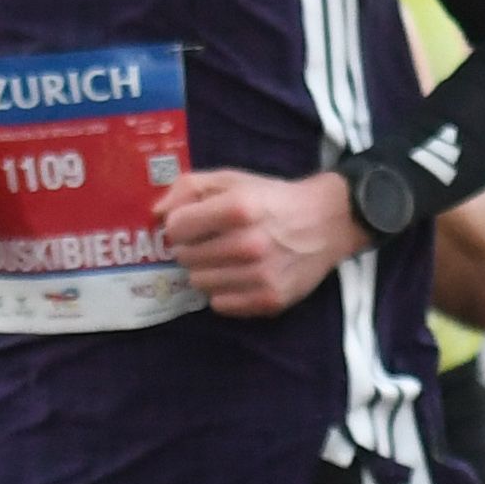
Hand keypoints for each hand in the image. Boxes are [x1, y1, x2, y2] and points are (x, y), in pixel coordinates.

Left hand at [162, 166, 360, 318]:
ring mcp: (261, 276)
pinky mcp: (270, 300)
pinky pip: (221, 304)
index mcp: (239, 207)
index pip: (177, 228)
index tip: (194, 224)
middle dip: (192, 248)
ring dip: (207, 271)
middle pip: (185, 257)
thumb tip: (156, 215)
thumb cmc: (272, 198)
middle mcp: (250, 244)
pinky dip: (224, 292)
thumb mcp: (232, 179)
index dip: (180, 225)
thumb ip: (189, 188)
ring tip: (227, 259)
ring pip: (199, 283)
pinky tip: (240, 276)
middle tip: (212, 241)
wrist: (328, 221)